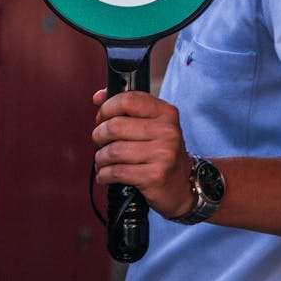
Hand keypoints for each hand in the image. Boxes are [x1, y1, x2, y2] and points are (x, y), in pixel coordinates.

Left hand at [92, 89, 193, 218]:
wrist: (182, 183)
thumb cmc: (161, 151)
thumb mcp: (153, 125)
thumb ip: (128, 108)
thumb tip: (98, 96)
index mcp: (166, 113)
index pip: (129, 100)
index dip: (107, 108)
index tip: (102, 118)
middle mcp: (167, 131)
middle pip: (115, 126)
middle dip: (99, 135)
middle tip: (100, 142)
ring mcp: (163, 154)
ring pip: (113, 151)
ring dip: (100, 158)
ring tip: (103, 161)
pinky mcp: (155, 175)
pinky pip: (116, 172)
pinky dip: (104, 174)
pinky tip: (106, 174)